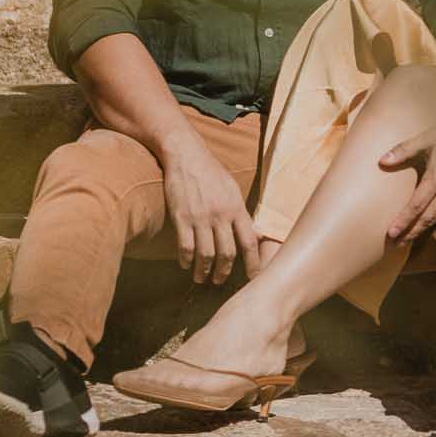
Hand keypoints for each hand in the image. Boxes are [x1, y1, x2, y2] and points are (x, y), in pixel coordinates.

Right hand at [160, 131, 260, 285]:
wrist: (186, 155)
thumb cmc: (211, 172)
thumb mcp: (233, 190)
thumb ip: (242, 213)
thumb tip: (254, 234)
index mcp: (236, 208)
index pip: (249, 242)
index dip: (253, 263)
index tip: (253, 277)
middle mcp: (221, 215)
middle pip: (227, 254)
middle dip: (224, 272)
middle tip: (219, 281)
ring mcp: (200, 217)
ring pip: (206, 254)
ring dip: (204, 271)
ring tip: (201, 278)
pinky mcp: (181, 217)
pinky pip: (185, 246)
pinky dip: (186, 260)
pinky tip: (185, 265)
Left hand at [378, 117, 435, 243]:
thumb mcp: (427, 138)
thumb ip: (404, 150)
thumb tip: (381, 162)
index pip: (417, 205)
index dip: (404, 221)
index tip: (391, 234)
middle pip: (428, 218)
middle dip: (411, 233)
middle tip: (395, 245)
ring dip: (422, 230)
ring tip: (407, 240)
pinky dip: (435, 220)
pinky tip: (425, 224)